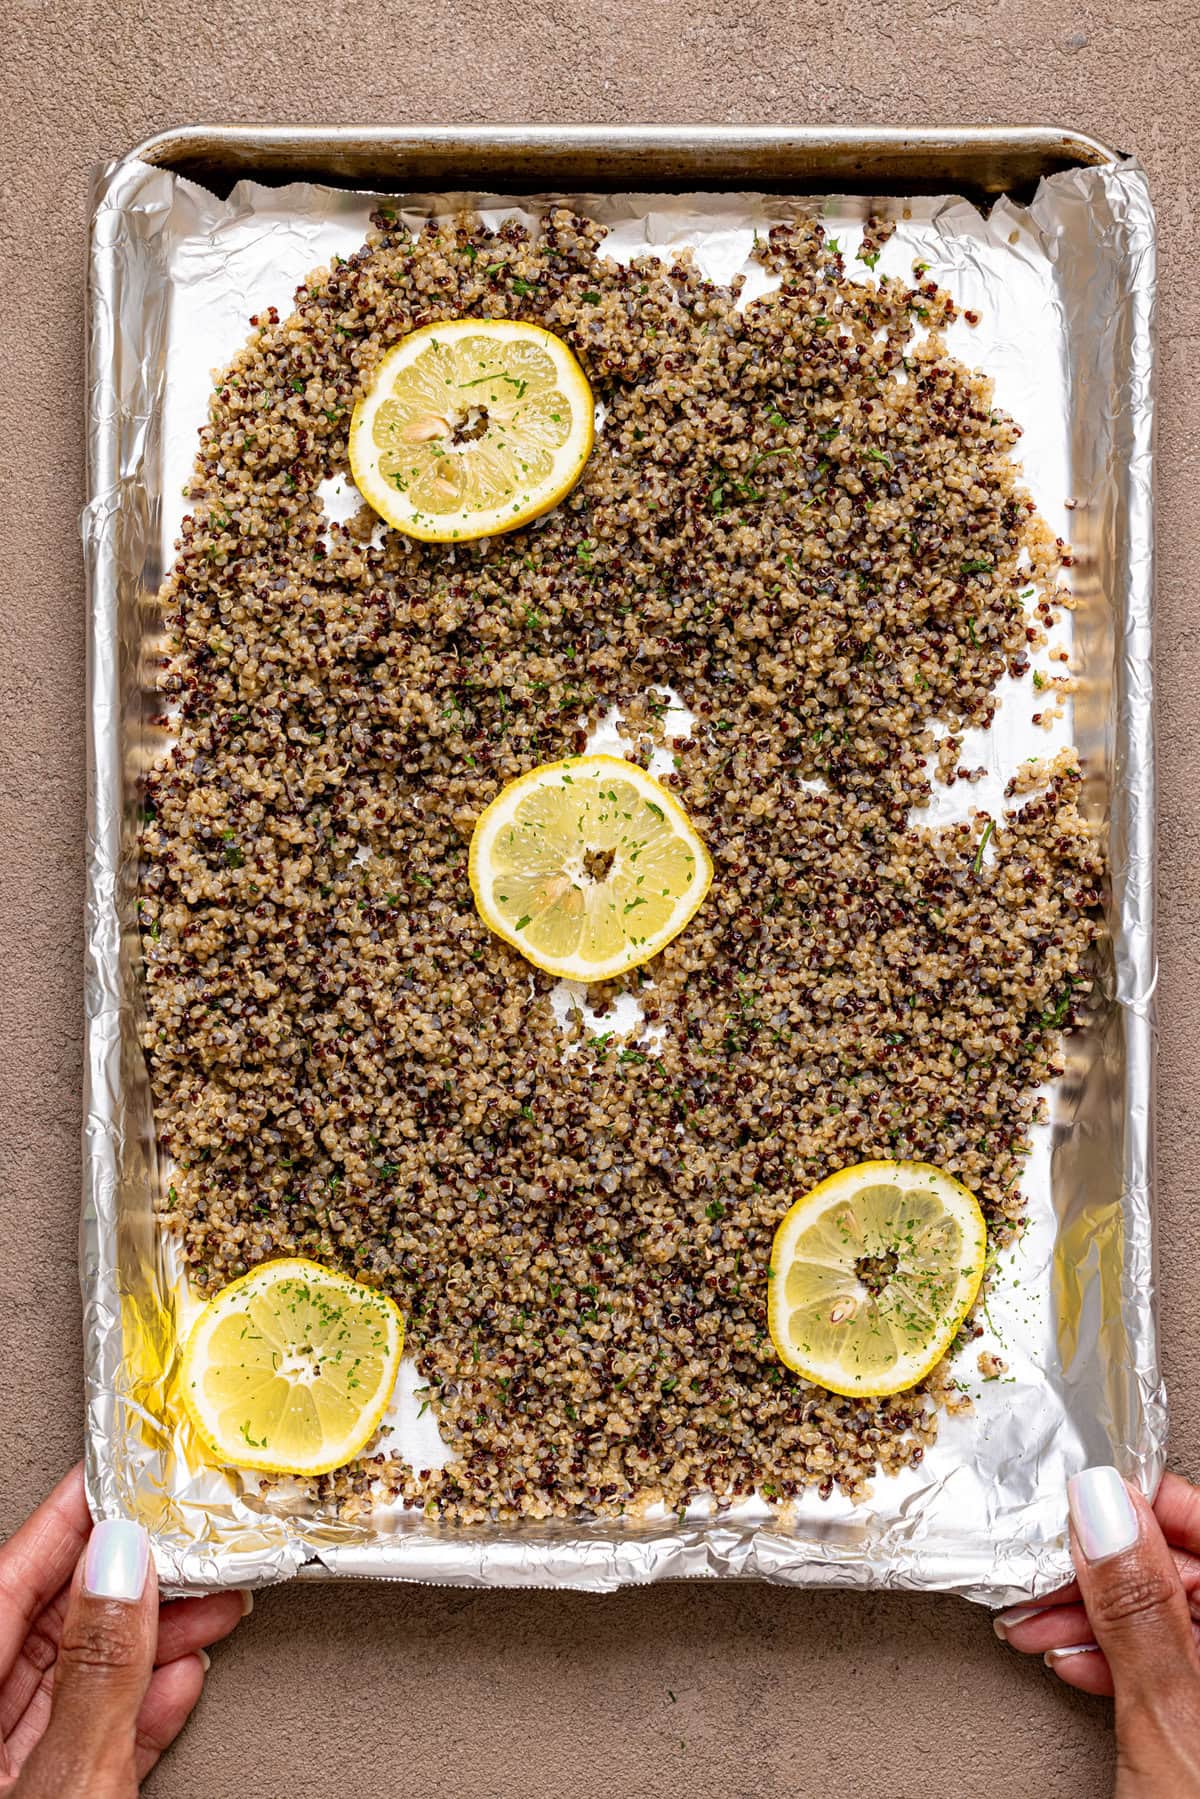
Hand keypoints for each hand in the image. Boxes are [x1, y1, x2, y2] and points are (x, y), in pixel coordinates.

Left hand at [0, 1464, 246, 1796]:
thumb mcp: (69, 1778)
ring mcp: (13, 1773)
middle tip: (187, 1538)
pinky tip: (186, 1671)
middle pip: (51, 1628)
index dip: (67, 1524)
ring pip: (83, 1679)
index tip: (120, 1477)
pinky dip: (145, 1704)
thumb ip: (98, 1669)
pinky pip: (97, 1738)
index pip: (7, 1584)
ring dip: (154, 1640)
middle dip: (131, 1581)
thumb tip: (121, 1564)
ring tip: (212, 1603)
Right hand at [996, 1467, 1199, 1795]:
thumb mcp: (1170, 1726)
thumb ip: (1137, 1610)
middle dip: (1108, 1567)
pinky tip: (1074, 1660)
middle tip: (1045, 1570)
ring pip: (1178, 1620)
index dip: (1148, 1504)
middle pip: (1194, 1574)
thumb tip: (1105, 1508)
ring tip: (1040, 1621)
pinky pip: (1178, 1667)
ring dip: (1099, 1613)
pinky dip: (1119, 1658)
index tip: (1083, 1500)